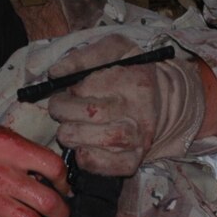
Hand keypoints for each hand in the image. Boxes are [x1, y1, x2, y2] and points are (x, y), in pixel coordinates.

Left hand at [46, 34, 205, 175]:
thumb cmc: (130, 71)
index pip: (87, 91)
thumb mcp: (116, 49)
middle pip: (87, 118)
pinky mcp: (132, 161)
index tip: (68, 91)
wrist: (161, 98)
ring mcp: (136, 142)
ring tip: (73, 125)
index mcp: (134, 84)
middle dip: (63, 113)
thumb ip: (85, 55)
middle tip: (64, 108)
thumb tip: (55, 72)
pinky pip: (101, 167)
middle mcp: (137, 115)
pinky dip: (85, 159)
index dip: (67, 94)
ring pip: (89, 144)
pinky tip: (83, 146)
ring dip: (70, 135)